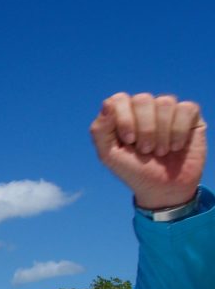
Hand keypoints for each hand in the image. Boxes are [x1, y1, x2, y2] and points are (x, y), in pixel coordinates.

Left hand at [90, 92, 205, 208]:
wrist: (163, 189)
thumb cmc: (133, 170)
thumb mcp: (108, 155)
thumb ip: (100, 130)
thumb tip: (107, 104)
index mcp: (122, 113)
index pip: (119, 99)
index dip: (124, 119)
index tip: (128, 141)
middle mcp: (144, 108)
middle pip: (143, 99)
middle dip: (144, 129)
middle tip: (145, 150)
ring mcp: (167, 110)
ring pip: (165, 102)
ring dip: (161, 133)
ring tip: (160, 151)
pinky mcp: (189, 115)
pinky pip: (186, 108)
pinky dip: (179, 131)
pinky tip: (176, 146)